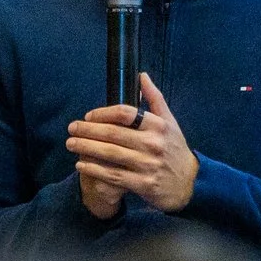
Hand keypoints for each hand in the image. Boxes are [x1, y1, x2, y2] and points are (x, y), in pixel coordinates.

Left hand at [64, 75, 199, 214]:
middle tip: (71, 128)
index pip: (125, 113)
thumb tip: (141, 75)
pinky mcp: (143, 184)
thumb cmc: (175, 149)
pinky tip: (81, 165)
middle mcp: (153, 144)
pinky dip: (95, 169)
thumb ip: (155, 98)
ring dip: (86, 148)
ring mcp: (148, 165)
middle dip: (88, 130)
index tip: (88, 116)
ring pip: (110, 154)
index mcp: (158, 125)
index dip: (103, 113)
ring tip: (70, 144)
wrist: (189, 183)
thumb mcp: (170, 122)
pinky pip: (113, 176)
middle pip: (113, 134)